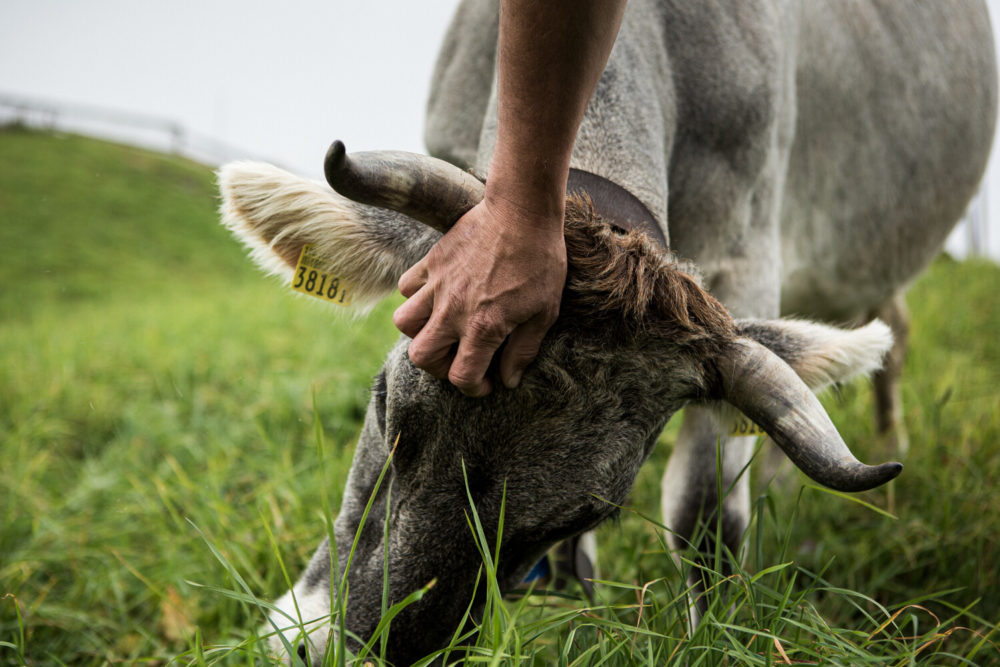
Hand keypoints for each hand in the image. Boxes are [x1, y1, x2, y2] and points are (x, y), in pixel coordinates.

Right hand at [393, 195, 565, 396]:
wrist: (522, 212)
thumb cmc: (541, 262)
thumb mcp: (544, 312)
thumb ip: (523, 350)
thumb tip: (509, 379)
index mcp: (483, 327)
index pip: (461, 376)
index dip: (474, 388)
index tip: (486, 383)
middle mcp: (453, 310)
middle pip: (422, 357)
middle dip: (440, 367)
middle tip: (461, 358)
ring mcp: (438, 285)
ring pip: (404, 323)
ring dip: (421, 333)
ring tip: (442, 329)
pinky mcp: (431, 261)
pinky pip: (406, 287)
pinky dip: (415, 296)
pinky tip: (436, 295)